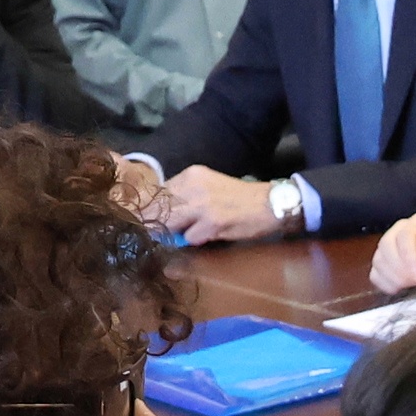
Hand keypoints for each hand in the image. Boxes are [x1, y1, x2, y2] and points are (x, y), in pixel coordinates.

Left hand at [148, 164, 283, 244]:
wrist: (270, 204)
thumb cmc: (239, 199)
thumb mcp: (209, 187)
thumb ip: (186, 197)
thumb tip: (161, 215)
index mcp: (191, 175)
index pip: (158, 192)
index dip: (150, 209)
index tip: (146, 220)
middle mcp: (193, 185)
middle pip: (158, 209)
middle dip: (155, 223)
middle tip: (157, 233)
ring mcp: (202, 204)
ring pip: (170, 223)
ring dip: (174, 233)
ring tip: (187, 233)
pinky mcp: (212, 222)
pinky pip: (189, 238)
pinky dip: (195, 241)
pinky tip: (209, 236)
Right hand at [371, 214, 415, 292]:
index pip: (405, 236)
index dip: (408, 258)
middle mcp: (398, 231)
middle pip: (386, 245)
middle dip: (398, 269)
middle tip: (413, 284)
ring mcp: (388, 245)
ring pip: (378, 259)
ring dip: (391, 277)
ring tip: (407, 287)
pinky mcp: (383, 260)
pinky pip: (375, 272)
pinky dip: (384, 283)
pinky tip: (398, 289)